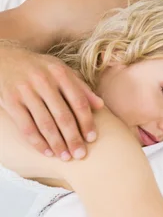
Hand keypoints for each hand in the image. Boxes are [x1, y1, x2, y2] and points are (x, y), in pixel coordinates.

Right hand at [0, 43, 103, 159]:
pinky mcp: (11, 102)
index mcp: (59, 73)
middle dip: (73, 138)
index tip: (92, 138)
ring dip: (57, 144)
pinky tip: (47, 152)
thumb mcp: (60, 70)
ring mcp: (25, 91)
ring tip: (65, 157)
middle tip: (80, 155)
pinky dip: (38, 142)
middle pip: (63, 116)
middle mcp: (43, 81)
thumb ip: (80, 87)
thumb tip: (100, 105)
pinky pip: (27, 127)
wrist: (4, 59)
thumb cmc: (38, 68)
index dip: (86, 122)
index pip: (78, 101)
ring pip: (45, 124)